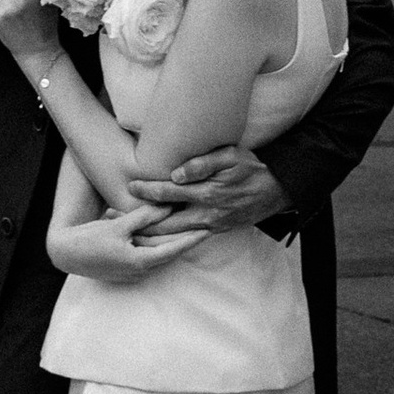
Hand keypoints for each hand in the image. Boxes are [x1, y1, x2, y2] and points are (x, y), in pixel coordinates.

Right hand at [50, 202, 209, 282]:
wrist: (66, 254)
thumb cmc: (90, 238)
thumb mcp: (118, 225)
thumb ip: (144, 216)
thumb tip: (167, 206)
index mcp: (140, 261)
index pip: (174, 249)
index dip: (192, 239)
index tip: (209, 229)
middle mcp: (140, 270)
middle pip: (170, 253)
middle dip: (187, 239)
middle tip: (206, 224)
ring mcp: (133, 272)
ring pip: (160, 255)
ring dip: (174, 242)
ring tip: (191, 227)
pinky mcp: (127, 269)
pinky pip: (149, 256)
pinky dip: (160, 245)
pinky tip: (166, 234)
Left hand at [123, 147, 284, 239]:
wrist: (277, 190)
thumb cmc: (252, 168)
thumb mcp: (231, 156)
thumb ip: (203, 164)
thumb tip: (176, 174)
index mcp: (207, 194)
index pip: (168, 193)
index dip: (147, 191)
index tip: (130, 187)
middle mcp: (207, 214)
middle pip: (165, 223)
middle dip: (141, 223)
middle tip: (116, 221)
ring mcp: (212, 226)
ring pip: (175, 234)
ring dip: (152, 233)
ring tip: (129, 231)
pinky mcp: (216, 231)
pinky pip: (187, 236)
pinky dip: (170, 237)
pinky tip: (155, 235)